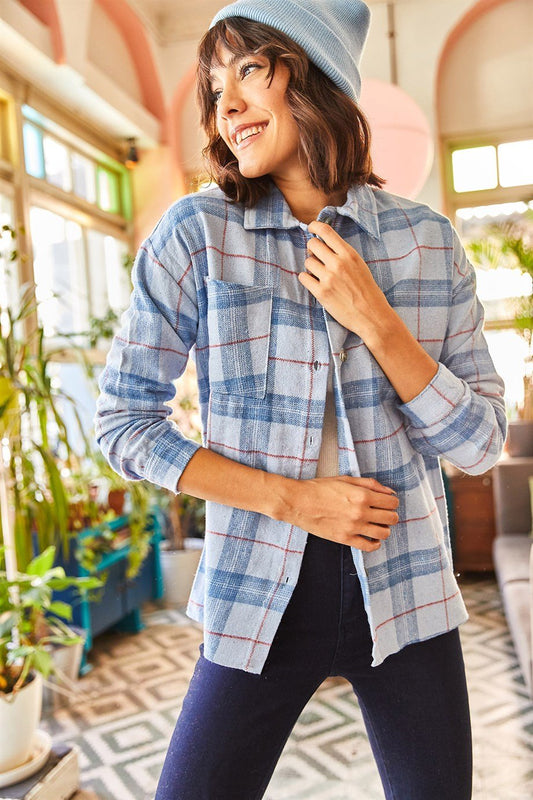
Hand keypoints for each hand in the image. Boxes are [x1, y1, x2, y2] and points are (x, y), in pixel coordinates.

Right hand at [283, 475, 399, 551]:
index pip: (392, 503)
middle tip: (384, 513)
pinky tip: (372, 538)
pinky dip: (375, 544)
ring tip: (377, 525)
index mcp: (362, 495)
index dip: (392, 502)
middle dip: (391, 515)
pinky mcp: (344, 539)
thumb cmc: (320, 488)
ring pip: (384, 533)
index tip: (387, 503)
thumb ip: (371, 484)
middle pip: (391, 518)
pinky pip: (368, 547)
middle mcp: (360, 513)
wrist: (299, 502)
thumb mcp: (346, 479)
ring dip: (384, 529)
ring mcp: (353, 528)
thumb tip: (390, 492)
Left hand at [298, 220, 392, 342]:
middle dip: (312, 249)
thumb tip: (323, 244)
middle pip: (312, 244)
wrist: (371, 314)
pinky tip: (315, 283)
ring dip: (311, 267)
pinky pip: (304, 278)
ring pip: (307, 262)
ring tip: (321, 274)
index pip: (326, 231)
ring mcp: (328, 278)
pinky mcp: (321, 293)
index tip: (311, 228)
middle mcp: (337, 263)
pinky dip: (307, 279)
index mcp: (349, 254)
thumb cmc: (367, 290)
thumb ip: (343, 254)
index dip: (315, 226)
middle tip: (317, 256)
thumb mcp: (359, 265)